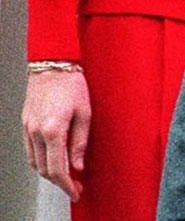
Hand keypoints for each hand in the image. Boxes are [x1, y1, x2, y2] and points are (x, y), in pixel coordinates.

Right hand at [22, 70, 90, 201]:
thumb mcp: (86, 113)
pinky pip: (30, 151)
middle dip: (59, 182)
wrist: (52, 66)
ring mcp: (27, 128)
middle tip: (74, 186)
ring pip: (34, 162)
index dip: (66, 185)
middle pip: (43, 169)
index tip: (76, 191)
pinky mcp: (24, 124)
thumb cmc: (72, 84)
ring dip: (49, 173)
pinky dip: (40, 161)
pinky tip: (52, 160)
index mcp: (53, 130)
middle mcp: (36, 131)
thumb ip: (80, 142)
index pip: (57, 168)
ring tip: (66, 176)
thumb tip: (78, 165)